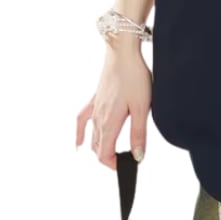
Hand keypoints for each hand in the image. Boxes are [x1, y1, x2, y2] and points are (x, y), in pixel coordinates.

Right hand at [75, 45, 152, 169]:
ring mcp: (94, 108)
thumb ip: (138, 134)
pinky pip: (83, 120)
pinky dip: (80, 133)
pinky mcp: (94, 98)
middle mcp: (98, 117)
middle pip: (97, 148)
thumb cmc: (134, 77)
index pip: (104, 154)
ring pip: (91, 136)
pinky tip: (79, 142)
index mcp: (109, 122)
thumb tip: (137, 156)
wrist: (122, 53)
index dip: (114, 165)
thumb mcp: (141, 108)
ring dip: (99, 148)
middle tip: (124, 160)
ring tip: (111, 154)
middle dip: (109, 158)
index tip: (127, 166)